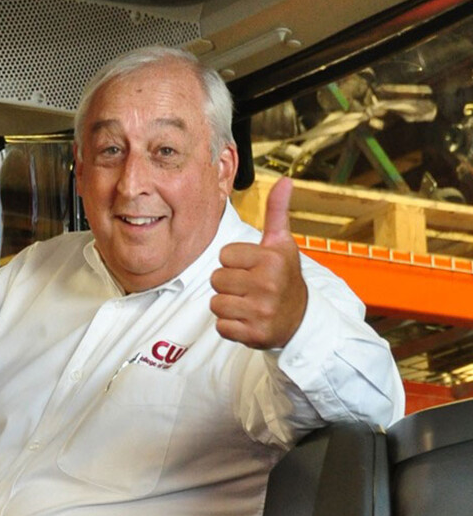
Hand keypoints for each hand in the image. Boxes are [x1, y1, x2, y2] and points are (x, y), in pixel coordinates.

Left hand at [210, 177, 306, 348]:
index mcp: (271, 259)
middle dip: (228, 284)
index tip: (252, 268)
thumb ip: (277, 212)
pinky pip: (221, 326)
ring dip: (227, 305)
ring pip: (216, 303)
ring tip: (247, 303)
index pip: (224, 256)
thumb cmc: (285, 277)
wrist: (300, 319)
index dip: (233, 262)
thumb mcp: (282, 244)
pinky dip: (230, 326)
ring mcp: (261, 311)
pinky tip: (247, 320)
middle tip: (249, 288)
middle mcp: (267, 285)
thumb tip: (285, 180)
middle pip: (216, 279)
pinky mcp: (254, 334)